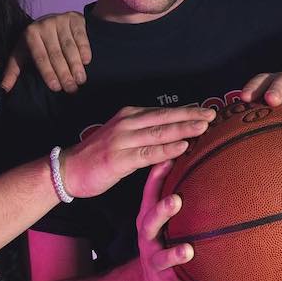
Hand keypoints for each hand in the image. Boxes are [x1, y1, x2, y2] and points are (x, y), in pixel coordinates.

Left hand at [1, 12, 90, 92]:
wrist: (54, 20)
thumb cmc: (37, 42)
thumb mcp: (22, 53)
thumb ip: (13, 71)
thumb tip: (2, 90)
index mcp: (30, 34)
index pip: (40, 57)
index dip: (48, 73)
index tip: (56, 88)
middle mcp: (45, 25)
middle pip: (56, 53)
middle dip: (64, 73)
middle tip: (71, 89)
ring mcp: (61, 20)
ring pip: (69, 47)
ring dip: (76, 64)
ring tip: (80, 80)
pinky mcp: (75, 19)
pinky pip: (81, 36)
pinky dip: (84, 49)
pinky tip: (87, 62)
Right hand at [60, 106, 215, 196]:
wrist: (68, 169)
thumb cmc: (98, 155)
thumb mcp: (123, 136)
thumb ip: (144, 132)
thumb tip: (173, 132)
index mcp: (130, 115)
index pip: (163, 112)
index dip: (186, 111)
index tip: (207, 111)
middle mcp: (127, 123)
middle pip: (165, 117)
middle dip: (190, 116)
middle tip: (212, 115)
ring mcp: (122, 140)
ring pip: (158, 132)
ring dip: (183, 129)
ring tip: (203, 127)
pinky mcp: (119, 158)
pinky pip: (148, 153)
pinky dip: (167, 149)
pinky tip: (183, 147)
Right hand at [135, 161, 208, 280]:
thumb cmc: (160, 242)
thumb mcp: (158, 220)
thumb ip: (166, 192)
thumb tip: (182, 157)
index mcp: (148, 223)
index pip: (148, 197)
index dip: (155, 180)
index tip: (165, 161)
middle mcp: (149, 242)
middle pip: (150, 224)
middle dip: (162, 212)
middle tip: (176, 200)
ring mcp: (156, 265)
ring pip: (163, 259)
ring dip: (174, 254)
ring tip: (188, 251)